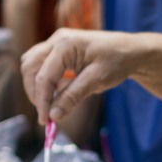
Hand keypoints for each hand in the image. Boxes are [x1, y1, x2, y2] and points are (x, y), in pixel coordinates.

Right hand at [21, 29, 140, 124]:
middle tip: (47, 113)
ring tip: (51, 103)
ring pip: (32, 64)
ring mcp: (57, 43)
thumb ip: (73, 97)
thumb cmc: (117, 61)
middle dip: (35, 92)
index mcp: (65, 45)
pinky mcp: (59, 49)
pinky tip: (58, 93)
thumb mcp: (97, 81)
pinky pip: (42, 64)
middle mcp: (57, 40)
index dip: (42, 101)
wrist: (131, 50)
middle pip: (29, 67)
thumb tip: (53, 116)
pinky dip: (44, 80)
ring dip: (36, 85)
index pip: (43, 77)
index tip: (45, 121)